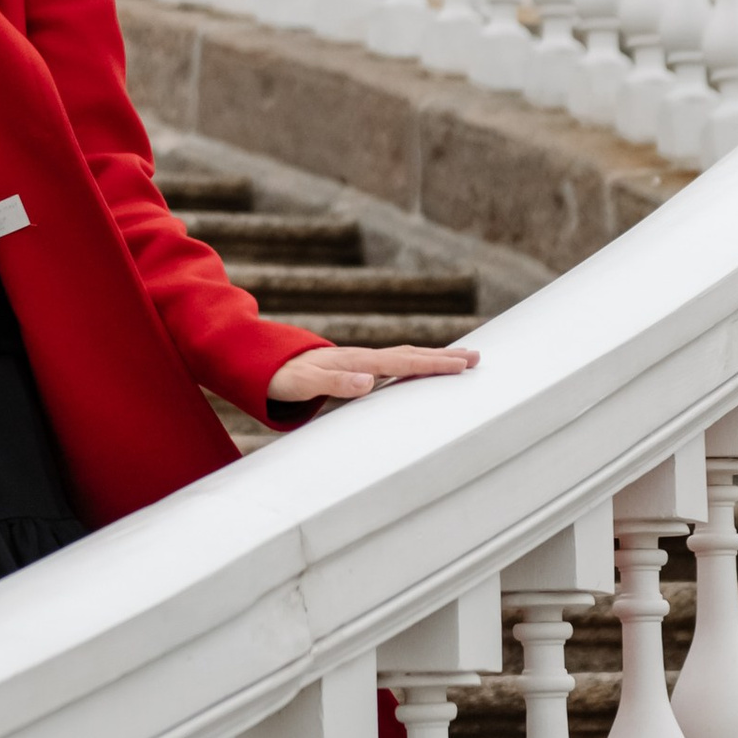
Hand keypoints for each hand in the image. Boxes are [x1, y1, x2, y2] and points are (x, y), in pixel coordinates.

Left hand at [266, 340, 479, 410]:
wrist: (260, 363)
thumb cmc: (281, 376)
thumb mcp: (303, 382)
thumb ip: (334, 382)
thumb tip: (369, 381)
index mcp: (356, 361)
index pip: (404, 361)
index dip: (434, 363)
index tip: (463, 363)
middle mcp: (361, 358)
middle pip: (410, 355)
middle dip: (444, 357)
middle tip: (477, 357)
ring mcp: (358, 362)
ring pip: (403, 358)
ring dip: (431, 359)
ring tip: (458, 360)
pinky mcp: (353, 369)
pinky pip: (391, 366)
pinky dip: (412, 365)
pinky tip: (417, 371)